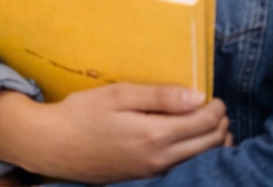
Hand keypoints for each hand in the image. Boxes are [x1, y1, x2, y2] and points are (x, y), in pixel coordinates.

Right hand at [0, 85, 229, 182]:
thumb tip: (198, 96)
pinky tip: (182, 137)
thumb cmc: (81, 114)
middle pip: (210, 144)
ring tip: (203, 121)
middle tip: (215, 108)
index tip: (214, 97)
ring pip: (200, 158)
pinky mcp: (145, 176)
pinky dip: (194, 151)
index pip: (205, 123)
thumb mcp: (117, 95)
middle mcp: (161, 158)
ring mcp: (154, 170)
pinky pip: (183, 165)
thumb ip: (159, 96)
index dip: (216, 108)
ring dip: (210, 140)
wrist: (53, 146)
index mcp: (156, 134)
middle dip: (220, 125)